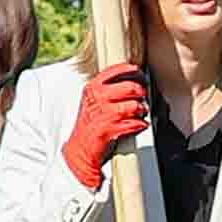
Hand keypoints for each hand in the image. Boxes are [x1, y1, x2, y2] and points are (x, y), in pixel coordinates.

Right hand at [59, 64, 149, 191]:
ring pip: (133, 106)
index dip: (131, 71)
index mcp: (92, 88)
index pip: (115, 71)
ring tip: (141, 112)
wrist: (79, 150)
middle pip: (130, 87)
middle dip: (141, 92)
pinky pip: (133, 124)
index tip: (139, 73)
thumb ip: (107, 90)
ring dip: (141, 110)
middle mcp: (97, 98)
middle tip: (142, 96)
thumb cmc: (89, 126)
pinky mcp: (109, 130)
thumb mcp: (92, 102)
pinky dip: (140, 124)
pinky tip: (139, 125)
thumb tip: (129, 82)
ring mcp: (103, 114)